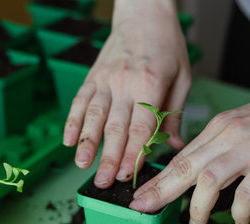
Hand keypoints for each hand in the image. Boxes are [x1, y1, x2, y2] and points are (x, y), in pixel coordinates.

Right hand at [63, 0, 190, 188]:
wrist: (143, 13)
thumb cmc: (167, 46)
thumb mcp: (182, 77)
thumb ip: (173, 113)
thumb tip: (172, 145)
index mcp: (150, 84)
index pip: (141, 126)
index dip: (135, 152)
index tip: (129, 175)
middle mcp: (124, 83)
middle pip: (115, 127)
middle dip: (109, 157)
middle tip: (104, 182)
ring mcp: (105, 79)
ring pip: (93, 115)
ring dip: (86, 142)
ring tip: (81, 165)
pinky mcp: (92, 77)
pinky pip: (79, 101)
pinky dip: (72, 121)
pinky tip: (68, 140)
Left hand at [130, 52, 249, 223]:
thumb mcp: (242, 124)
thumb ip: (219, 145)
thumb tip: (198, 171)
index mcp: (219, 126)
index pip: (181, 155)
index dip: (159, 177)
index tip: (142, 193)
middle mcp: (228, 135)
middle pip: (185, 166)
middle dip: (160, 190)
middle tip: (142, 208)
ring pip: (209, 179)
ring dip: (197, 207)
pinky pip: (247, 192)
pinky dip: (239, 210)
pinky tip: (239, 220)